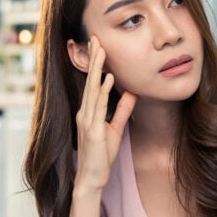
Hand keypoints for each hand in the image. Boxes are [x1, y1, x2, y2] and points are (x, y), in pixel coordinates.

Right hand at [74, 37, 136, 193]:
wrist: (91, 177)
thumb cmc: (102, 155)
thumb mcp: (115, 129)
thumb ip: (122, 110)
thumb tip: (131, 92)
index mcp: (88, 112)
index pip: (92, 83)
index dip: (95, 64)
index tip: (98, 46)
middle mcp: (84, 113)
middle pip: (89, 81)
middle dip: (93, 59)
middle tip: (96, 38)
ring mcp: (87, 121)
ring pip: (92, 89)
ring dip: (97, 69)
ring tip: (102, 50)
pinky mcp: (92, 131)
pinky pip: (99, 107)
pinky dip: (103, 91)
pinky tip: (109, 78)